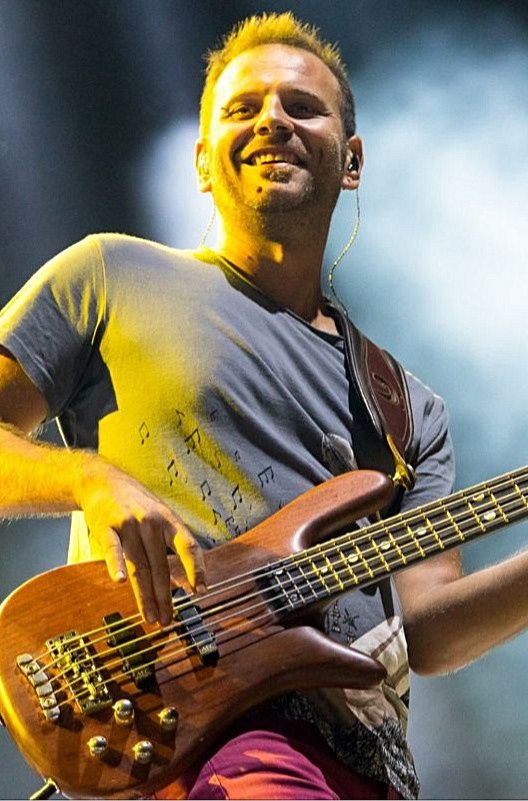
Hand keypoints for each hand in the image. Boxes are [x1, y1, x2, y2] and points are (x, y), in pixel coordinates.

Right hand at [76, 460, 204, 624]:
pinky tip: (119, 581)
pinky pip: (113, 549)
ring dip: (145, 595)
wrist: (101, 481)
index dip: (197, 569)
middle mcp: (151, 522)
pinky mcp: (106, 526)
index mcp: (169, 520)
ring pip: (140, 566)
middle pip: (161, 566)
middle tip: (168, 620)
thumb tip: (185, 575)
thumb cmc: (134, 502)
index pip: (188, 546)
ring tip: (151, 617)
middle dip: (166, 597)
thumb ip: (169, 541)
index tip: (201, 592)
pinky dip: (116, 565)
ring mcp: (129, 524)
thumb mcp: (159, 514)